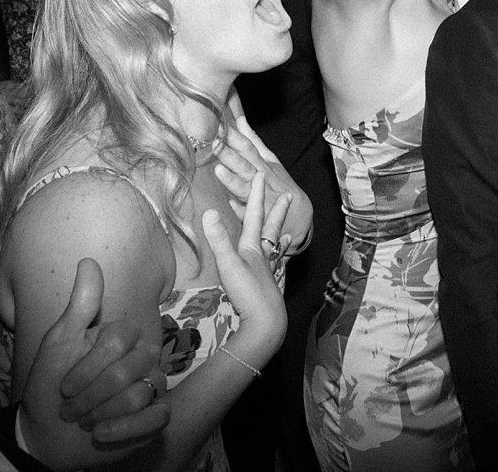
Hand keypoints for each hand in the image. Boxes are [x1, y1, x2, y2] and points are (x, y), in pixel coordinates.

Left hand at [21, 258, 169, 447]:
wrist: (48, 436)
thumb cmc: (50, 388)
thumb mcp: (58, 344)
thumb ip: (80, 304)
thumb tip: (88, 260)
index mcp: (122, 339)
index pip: (121, 339)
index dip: (89, 366)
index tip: (65, 385)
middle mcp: (142, 360)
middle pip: (131, 369)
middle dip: (91, 395)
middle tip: (70, 409)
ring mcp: (152, 388)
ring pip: (140, 395)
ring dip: (101, 414)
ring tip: (86, 422)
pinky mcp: (156, 418)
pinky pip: (156, 418)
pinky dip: (123, 430)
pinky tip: (102, 434)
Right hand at [201, 172, 288, 365]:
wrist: (266, 321)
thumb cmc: (248, 292)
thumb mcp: (229, 264)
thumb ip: (219, 239)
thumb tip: (208, 210)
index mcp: (253, 248)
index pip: (254, 215)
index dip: (256, 195)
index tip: (260, 176)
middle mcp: (264, 257)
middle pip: (271, 228)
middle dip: (277, 211)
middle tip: (288, 196)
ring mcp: (267, 272)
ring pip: (274, 248)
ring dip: (277, 235)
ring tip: (286, 233)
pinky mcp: (267, 287)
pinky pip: (273, 268)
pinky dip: (275, 261)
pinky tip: (277, 264)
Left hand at [212, 113, 312, 255]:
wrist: (299, 215)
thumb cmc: (280, 185)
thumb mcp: (270, 160)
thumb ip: (253, 141)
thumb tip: (240, 120)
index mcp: (262, 164)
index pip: (246, 147)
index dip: (233, 137)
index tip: (218, 125)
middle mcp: (261, 178)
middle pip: (244, 164)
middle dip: (229, 154)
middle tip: (214, 143)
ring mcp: (260, 197)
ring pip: (245, 188)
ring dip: (233, 180)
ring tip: (218, 170)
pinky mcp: (259, 217)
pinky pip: (247, 214)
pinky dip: (240, 209)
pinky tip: (229, 204)